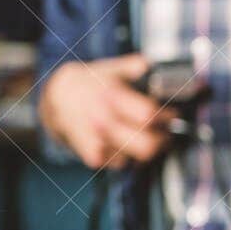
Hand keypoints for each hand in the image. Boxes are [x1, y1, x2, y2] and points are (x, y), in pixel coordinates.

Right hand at [39, 54, 177, 168]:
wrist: (57, 97)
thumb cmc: (90, 83)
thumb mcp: (112, 68)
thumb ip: (135, 66)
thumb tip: (152, 65)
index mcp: (112, 97)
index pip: (148, 115)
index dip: (166, 117)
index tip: (172, 114)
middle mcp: (104, 121)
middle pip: (146, 146)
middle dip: (161, 140)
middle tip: (165, 132)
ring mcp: (97, 141)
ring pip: (135, 158)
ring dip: (145, 150)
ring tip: (145, 136)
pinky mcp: (91, 156)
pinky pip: (119, 164)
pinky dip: (127, 157)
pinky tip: (127, 144)